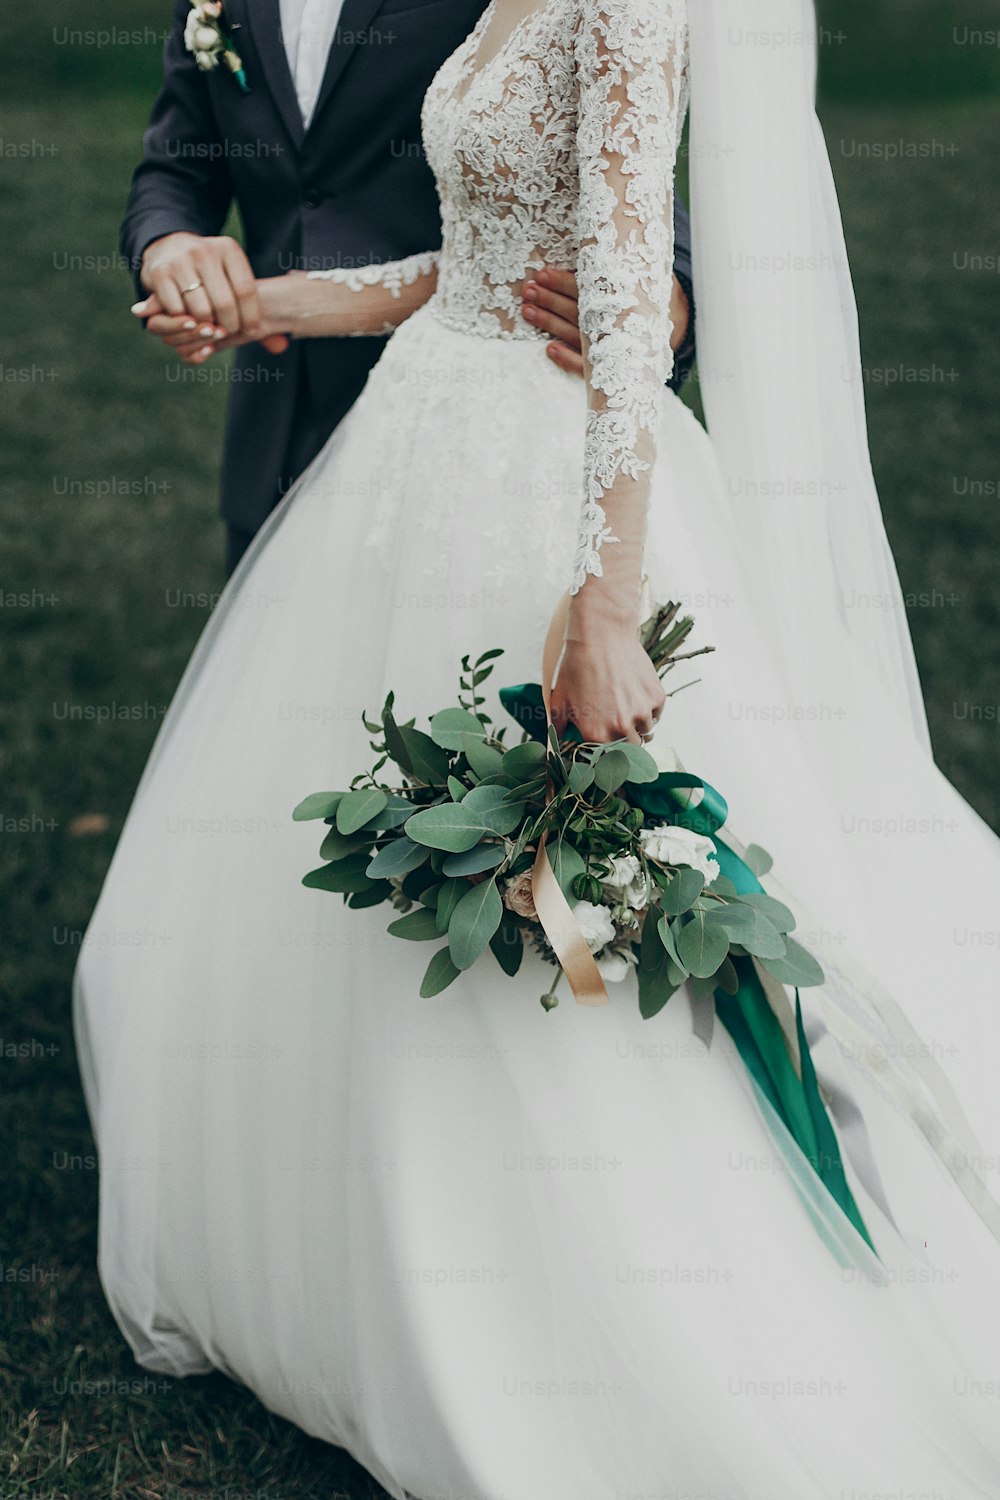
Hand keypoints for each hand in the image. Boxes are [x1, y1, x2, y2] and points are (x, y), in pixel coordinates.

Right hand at [140, 231, 263, 337]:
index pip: (246, 291)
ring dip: (206, 327)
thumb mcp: (233, 280)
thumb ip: (255, 312)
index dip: (250, 317)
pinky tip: (188, 319)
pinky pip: (177, 311)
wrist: (168, 249)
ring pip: (201, 311)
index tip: (249, 331)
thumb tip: (281, 347)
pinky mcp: (159, 274)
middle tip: (226, 332)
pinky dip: (184, 322)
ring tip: (208, 327)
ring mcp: (180, 261)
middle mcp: (205, 251)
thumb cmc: (211, 274)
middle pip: (225, 304)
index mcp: (228, 250)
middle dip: (228, 326)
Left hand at [522, 268, 690, 377]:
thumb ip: (621, 259)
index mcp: (621, 296)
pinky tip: (550, 350)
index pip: (587, 288)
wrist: (677, 322)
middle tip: (528, 290)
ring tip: (527, 311)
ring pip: (574, 334)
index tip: (542, 273)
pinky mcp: (610, 363)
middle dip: (549, 299)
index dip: (562, 281)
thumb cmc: (647, 290)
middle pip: (575, 309)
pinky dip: (568, 358)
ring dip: (549, 323)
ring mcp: (610, 343)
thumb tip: (603, 228)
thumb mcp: (642, 271)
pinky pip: (586, 365)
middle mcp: (614, 320)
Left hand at [550, 624, 665, 744]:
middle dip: (625, 741)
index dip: (606, 750)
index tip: (606, 743)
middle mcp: (621, 728)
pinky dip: (649, 710)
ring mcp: (641, 713)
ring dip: (638, 727)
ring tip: (627, 709)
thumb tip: (558, 740)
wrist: (602, 636)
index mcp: (596, 734)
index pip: (606, 757)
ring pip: (646, 733)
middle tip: (618, 726)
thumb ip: (558, 726)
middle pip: (630, 749)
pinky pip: (656, 714)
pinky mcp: (656, 698)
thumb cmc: (577, 666)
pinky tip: (636, 695)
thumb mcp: (559, 698)